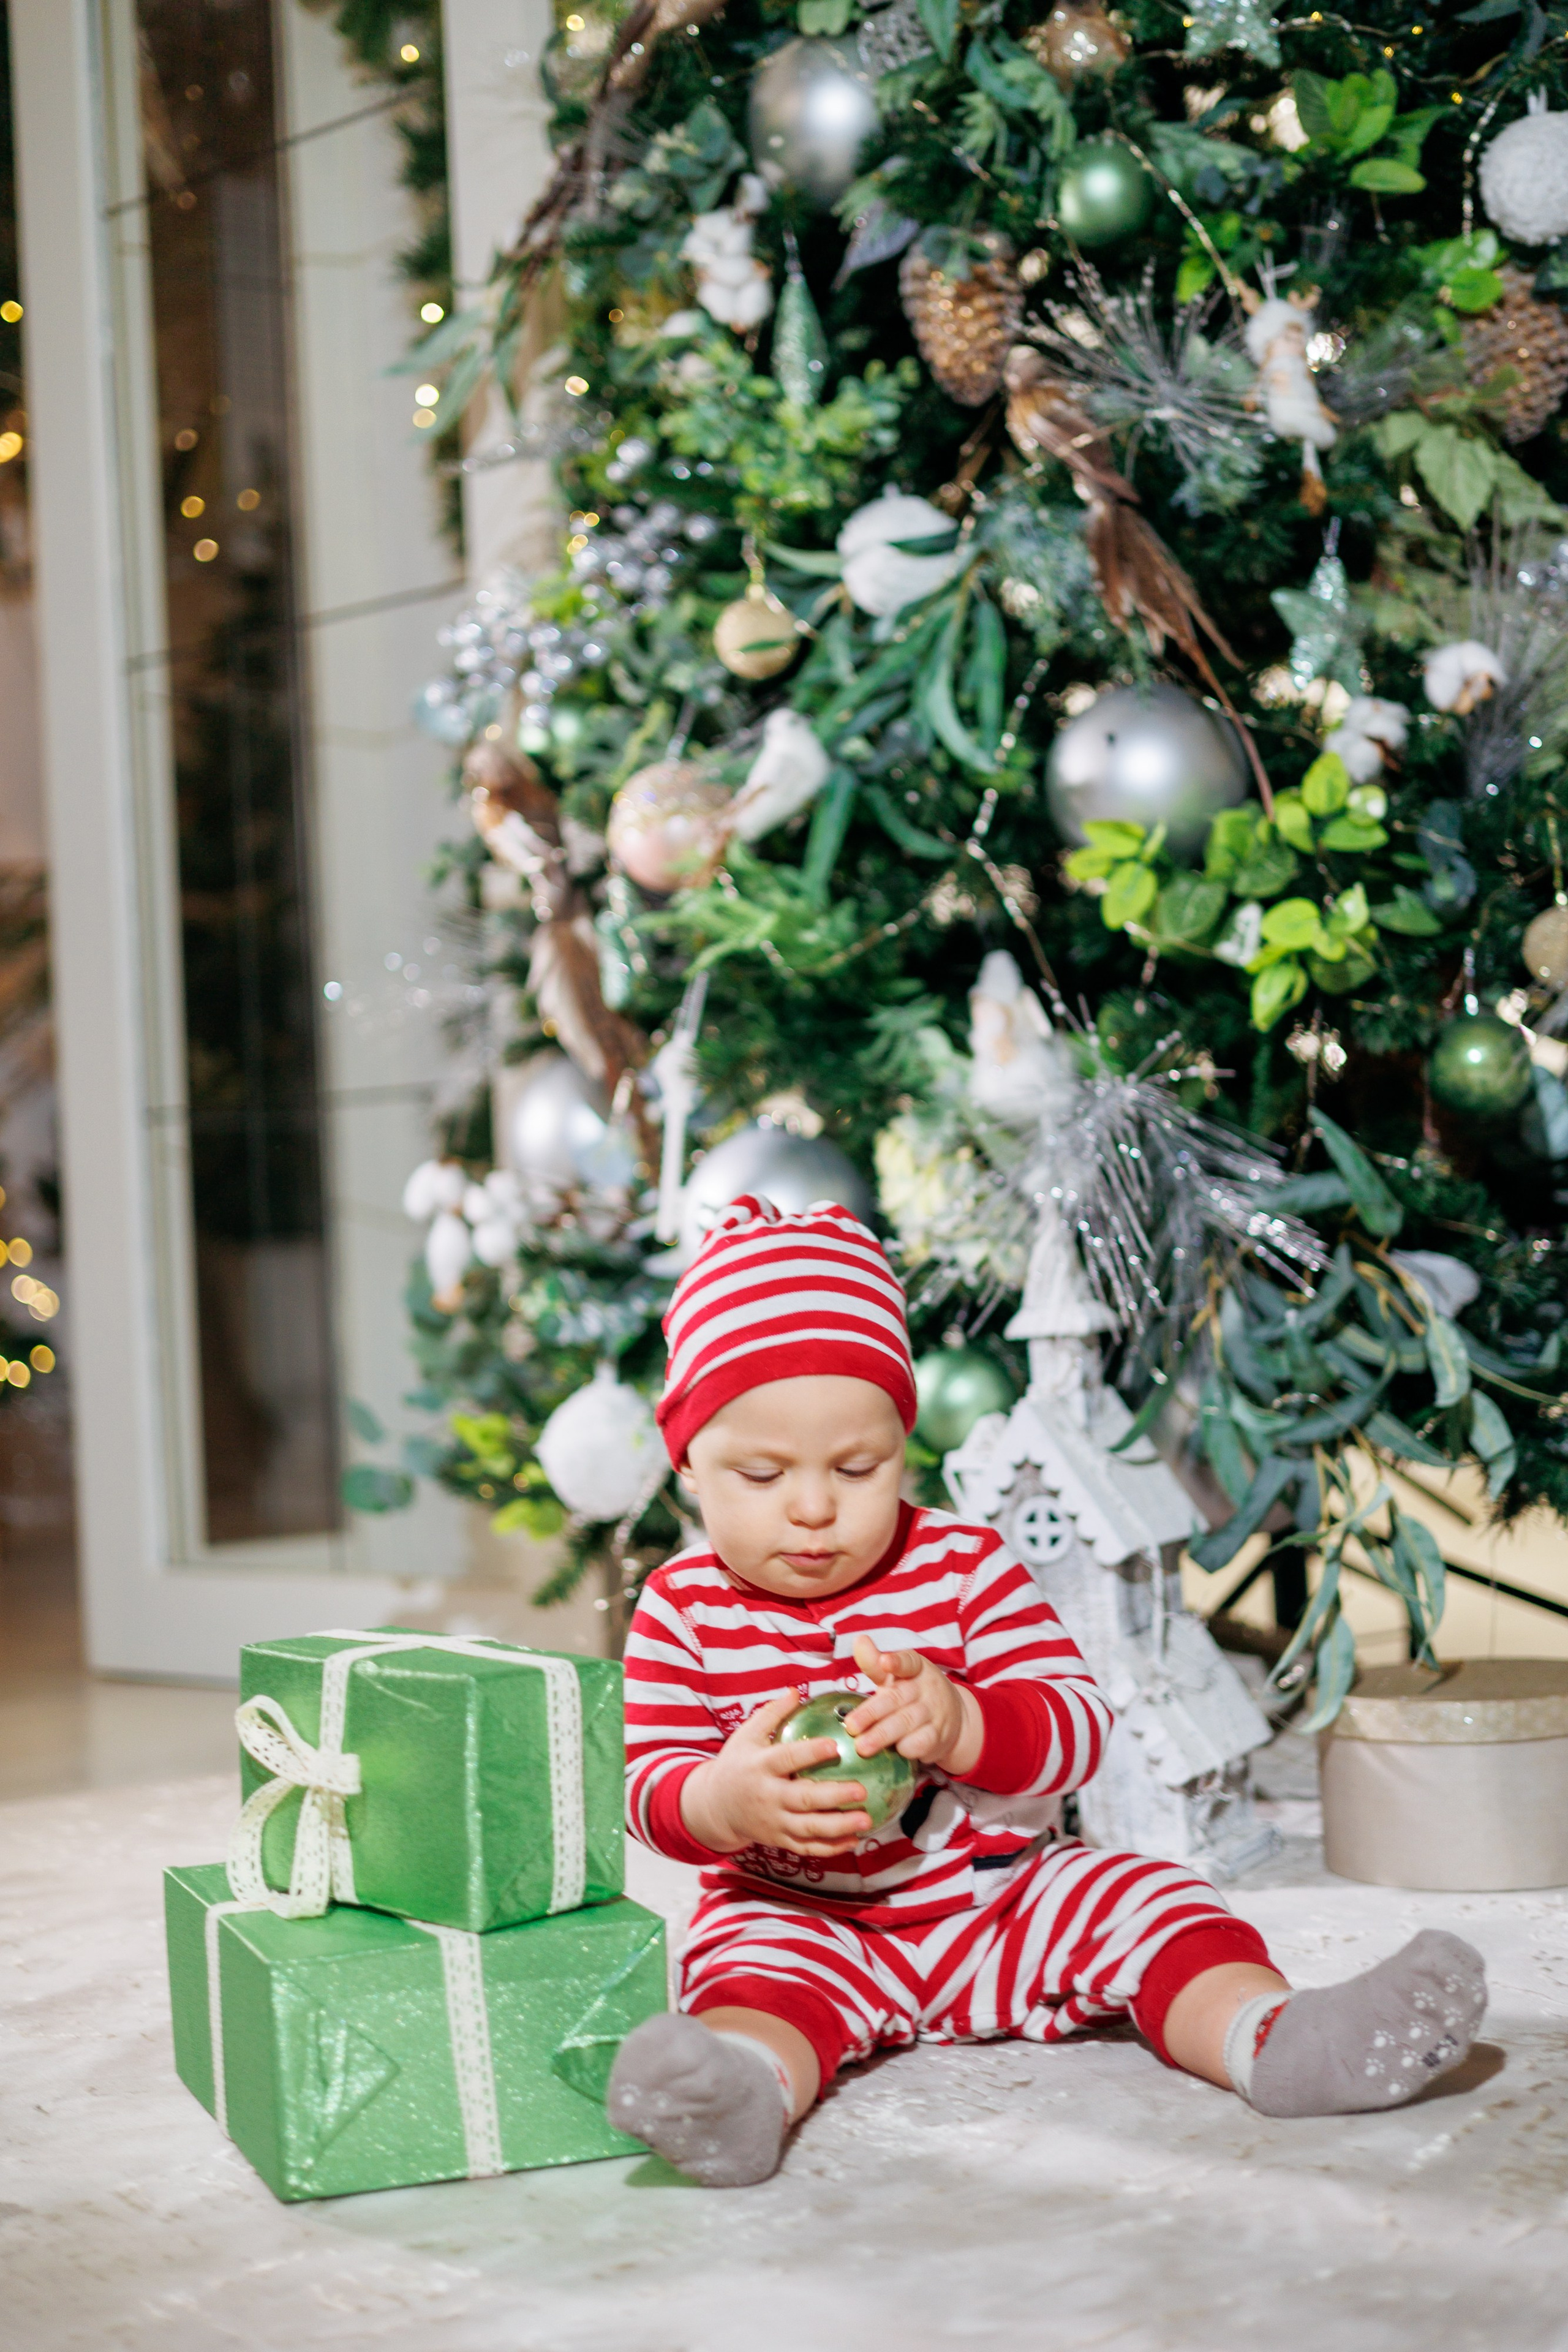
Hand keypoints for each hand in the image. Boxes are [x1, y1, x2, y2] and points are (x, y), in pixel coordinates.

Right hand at [679, 1694, 873, 1858]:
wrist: (715, 1806)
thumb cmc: (737, 1764)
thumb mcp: (746, 1735)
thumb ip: (772, 1713)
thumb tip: (795, 1691)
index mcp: (760, 1766)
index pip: (787, 1759)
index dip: (810, 1753)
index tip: (835, 1745)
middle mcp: (767, 1796)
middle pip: (803, 1799)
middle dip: (833, 1796)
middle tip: (861, 1789)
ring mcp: (773, 1822)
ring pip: (809, 1828)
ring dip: (839, 1826)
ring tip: (867, 1819)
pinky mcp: (779, 1839)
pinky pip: (807, 1847)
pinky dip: (830, 1847)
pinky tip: (854, 1839)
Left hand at [841, 1633, 982, 1777]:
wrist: (954, 1718)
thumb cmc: (913, 1693)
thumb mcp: (896, 1676)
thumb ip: (875, 1663)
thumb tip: (859, 1640)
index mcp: (916, 1668)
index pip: (909, 1661)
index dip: (897, 1662)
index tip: (885, 1661)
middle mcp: (927, 1688)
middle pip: (897, 1699)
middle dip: (872, 1713)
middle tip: (851, 1726)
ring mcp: (934, 1713)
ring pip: (906, 1723)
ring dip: (882, 1736)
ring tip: (861, 1747)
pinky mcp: (937, 1737)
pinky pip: (919, 1744)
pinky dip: (903, 1749)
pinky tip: (889, 1753)